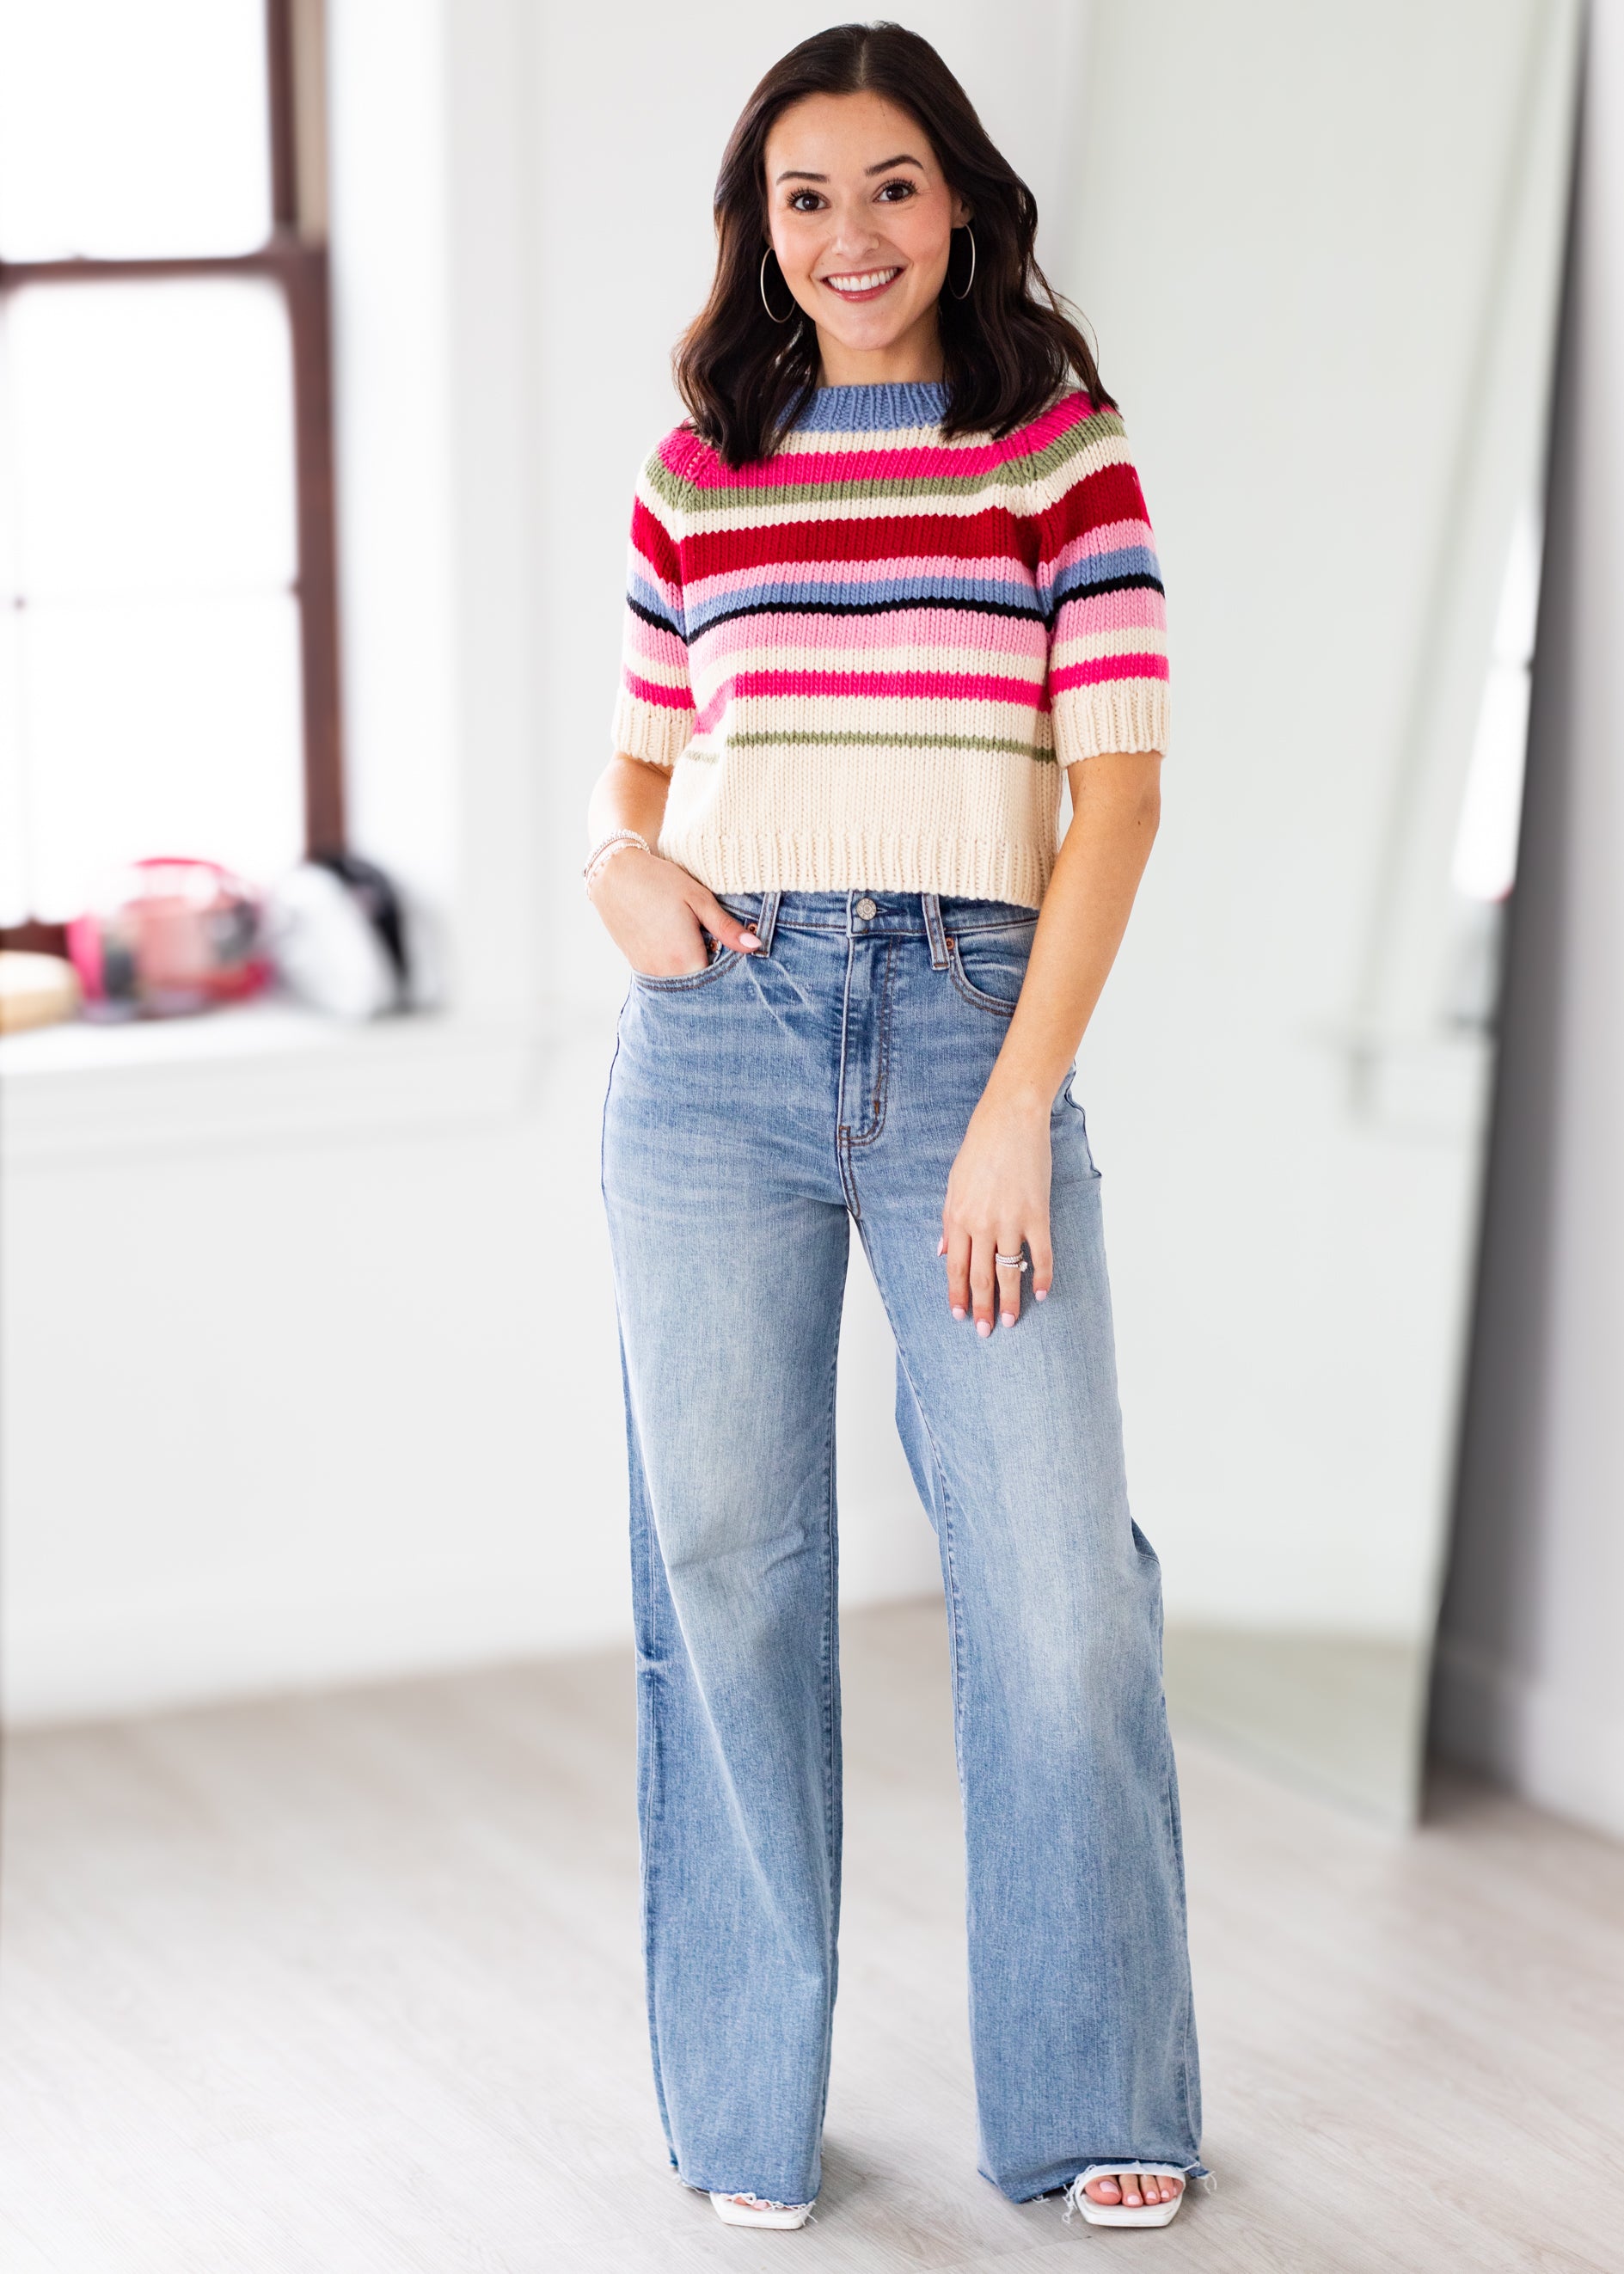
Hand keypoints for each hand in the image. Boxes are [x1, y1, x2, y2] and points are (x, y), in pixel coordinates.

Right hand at [587, 847, 761, 975]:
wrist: (614, 875)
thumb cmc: (659, 881)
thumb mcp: (698, 899)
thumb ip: (726, 927)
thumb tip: (755, 946)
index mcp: (685, 959)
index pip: (720, 983)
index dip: (733, 974)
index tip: (740, 959)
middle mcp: (665, 973)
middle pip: (701, 987)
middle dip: (715, 975)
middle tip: (720, 948)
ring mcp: (649, 973)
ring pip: (683, 984)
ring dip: (695, 970)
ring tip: (699, 944)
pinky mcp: (639, 968)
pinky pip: (667, 978)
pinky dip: (678, 968)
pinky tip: (681, 945)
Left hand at [939, 1087, 1053, 1334]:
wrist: (1009, 1120)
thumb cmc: (980, 1148)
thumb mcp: (954, 1184)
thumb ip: (949, 1221)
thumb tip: (944, 1251)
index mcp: (958, 1217)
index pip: (956, 1267)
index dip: (958, 1294)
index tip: (959, 1315)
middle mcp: (981, 1224)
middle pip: (981, 1277)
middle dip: (981, 1307)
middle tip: (984, 1331)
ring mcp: (1010, 1221)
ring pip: (1009, 1272)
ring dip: (1009, 1301)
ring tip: (1010, 1321)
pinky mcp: (1037, 1214)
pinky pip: (1041, 1255)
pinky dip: (1042, 1277)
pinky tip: (1042, 1294)